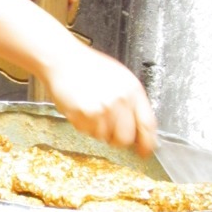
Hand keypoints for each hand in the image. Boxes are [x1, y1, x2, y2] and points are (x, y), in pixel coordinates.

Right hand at [43, 41, 157, 156]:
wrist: (63, 60)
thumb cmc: (90, 67)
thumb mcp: (120, 79)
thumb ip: (132, 102)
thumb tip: (140, 127)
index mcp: (132, 90)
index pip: (147, 125)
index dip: (148, 143)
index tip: (145, 151)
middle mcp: (119, 100)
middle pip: (125, 138)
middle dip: (118, 139)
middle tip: (111, 132)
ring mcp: (101, 109)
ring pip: (105, 137)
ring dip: (99, 130)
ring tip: (92, 111)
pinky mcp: (84, 115)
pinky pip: (88, 132)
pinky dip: (85, 126)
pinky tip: (82, 109)